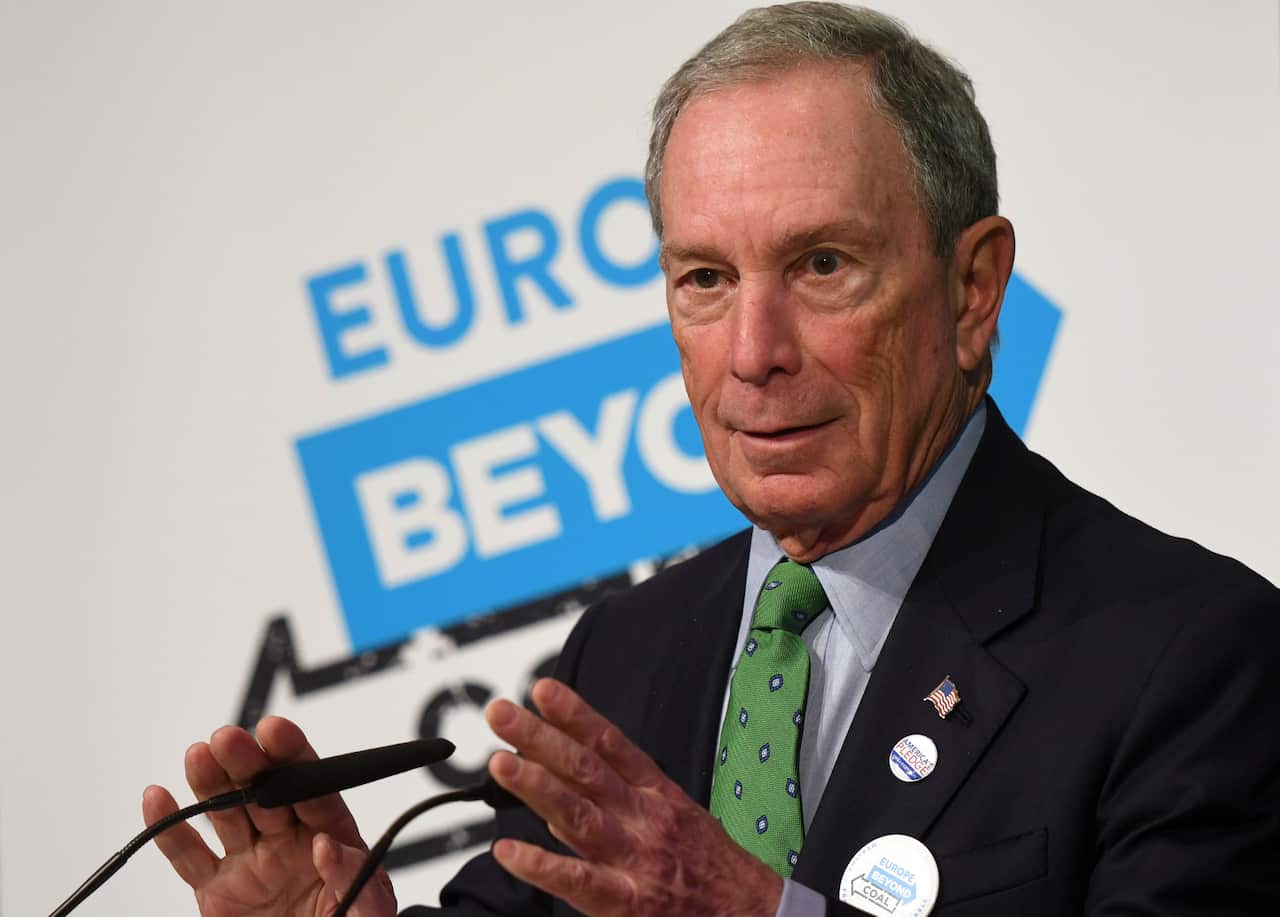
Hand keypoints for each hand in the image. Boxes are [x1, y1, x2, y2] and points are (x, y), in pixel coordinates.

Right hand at [143, 717, 396, 916]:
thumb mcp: (370, 905)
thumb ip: (355, 874)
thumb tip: (329, 846)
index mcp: (329, 833)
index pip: (313, 786)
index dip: (293, 754)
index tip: (276, 731)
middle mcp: (287, 840)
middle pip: (265, 791)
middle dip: (247, 761)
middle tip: (230, 739)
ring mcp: (251, 862)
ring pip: (226, 814)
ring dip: (210, 782)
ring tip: (199, 756)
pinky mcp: (218, 890)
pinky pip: (190, 858)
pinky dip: (171, 829)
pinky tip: (159, 799)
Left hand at [485, 678, 782, 916]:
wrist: (754, 914)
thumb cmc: (713, 868)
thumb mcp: (679, 816)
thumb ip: (624, 801)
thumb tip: (568, 788)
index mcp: (657, 793)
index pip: (611, 744)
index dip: (575, 714)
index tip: (543, 691)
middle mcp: (645, 818)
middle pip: (585, 770)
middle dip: (540, 738)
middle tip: (502, 714)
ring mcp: (636, 859)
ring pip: (579, 815)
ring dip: (536, 786)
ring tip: (501, 763)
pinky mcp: (629, 903)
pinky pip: (579, 881)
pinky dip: (542, 865)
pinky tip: (509, 850)